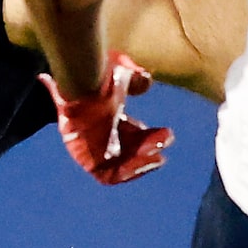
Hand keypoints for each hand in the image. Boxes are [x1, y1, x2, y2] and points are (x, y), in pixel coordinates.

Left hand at [39, 50, 173, 184]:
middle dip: (148, 147)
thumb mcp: (122, 73)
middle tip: (167, 140)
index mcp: (100, 114)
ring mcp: (89, 147)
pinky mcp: (86, 159)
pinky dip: (129, 173)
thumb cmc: (98, 72)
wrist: (81, 81)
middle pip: (125, 148)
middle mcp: (94, 133)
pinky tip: (148, 162)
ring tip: (160, 156)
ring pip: (118, 164)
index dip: (146, 135)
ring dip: (141, 162)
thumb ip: (135, 79)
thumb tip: (147, 81)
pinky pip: (108, 175)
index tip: (166, 133)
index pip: (125, 131)